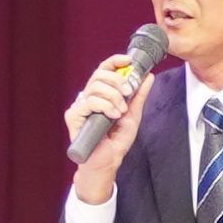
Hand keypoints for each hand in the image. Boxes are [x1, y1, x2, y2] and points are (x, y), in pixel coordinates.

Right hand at [63, 56, 146, 205]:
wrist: (108, 162)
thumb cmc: (116, 141)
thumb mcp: (133, 115)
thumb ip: (138, 96)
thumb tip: (148, 77)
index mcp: (101, 94)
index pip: (104, 70)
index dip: (115, 62)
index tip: (128, 61)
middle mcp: (88, 97)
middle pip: (99, 74)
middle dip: (118, 81)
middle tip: (128, 93)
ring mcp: (80, 106)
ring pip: (95, 87)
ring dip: (113, 97)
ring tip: (121, 111)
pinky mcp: (74, 116)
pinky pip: (89, 101)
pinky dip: (105, 106)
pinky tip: (113, 116)